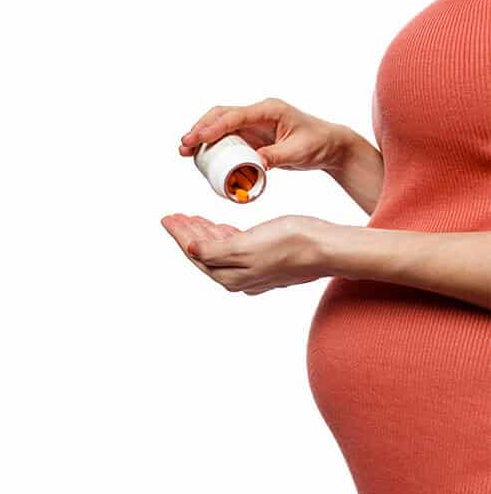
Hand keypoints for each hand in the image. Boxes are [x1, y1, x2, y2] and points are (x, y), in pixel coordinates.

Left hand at [161, 213, 335, 294]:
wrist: (326, 247)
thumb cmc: (290, 243)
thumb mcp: (246, 246)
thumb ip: (215, 251)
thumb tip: (191, 251)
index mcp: (230, 275)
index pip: (196, 252)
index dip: (180, 234)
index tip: (167, 219)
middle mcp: (238, 277)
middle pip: (204, 252)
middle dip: (188, 233)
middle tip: (174, 217)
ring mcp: (252, 270)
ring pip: (219, 249)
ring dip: (204, 232)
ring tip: (191, 219)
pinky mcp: (265, 260)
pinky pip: (235, 247)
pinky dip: (222, 235)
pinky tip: (218, 227)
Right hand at [179, 97, 352, 171]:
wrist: (328, 146)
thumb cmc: (317, 143)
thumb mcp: (298, 151)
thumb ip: (276, 156)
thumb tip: (255, 165)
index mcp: (269, 110)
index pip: (235, 116)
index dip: (214, 127)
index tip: (199, 139)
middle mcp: (257, 113)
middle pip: (221, 115)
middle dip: (200, 128)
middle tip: (184, 145)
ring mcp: (253, 124)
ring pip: (220, 125)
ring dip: (202, 135)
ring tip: (185, 151)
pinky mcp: (251, 136)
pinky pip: (226, 137)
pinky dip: (211, 144)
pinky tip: (199, 155)